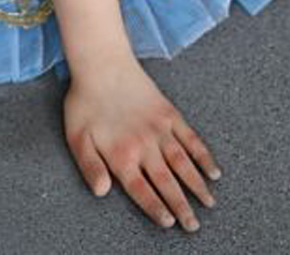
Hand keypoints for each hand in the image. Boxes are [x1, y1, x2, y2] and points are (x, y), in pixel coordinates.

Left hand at [63, 54, 220, 231]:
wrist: (102, 64)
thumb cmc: (86, 101)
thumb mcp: (77, 137)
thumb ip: (90, 167)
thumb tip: (102, 192)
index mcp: (123, 155)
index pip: (143, 190)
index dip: (156, 208)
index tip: (170, 222)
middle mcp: (145, 146)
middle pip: (167, 182)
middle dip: (182, 206)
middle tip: (194, 225)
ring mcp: (160, 129)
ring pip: (183, 163)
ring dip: (197, 185)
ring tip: (209, 203)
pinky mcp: (169, 114)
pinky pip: (191, 138)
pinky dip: (203, 155)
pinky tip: (213, 170)